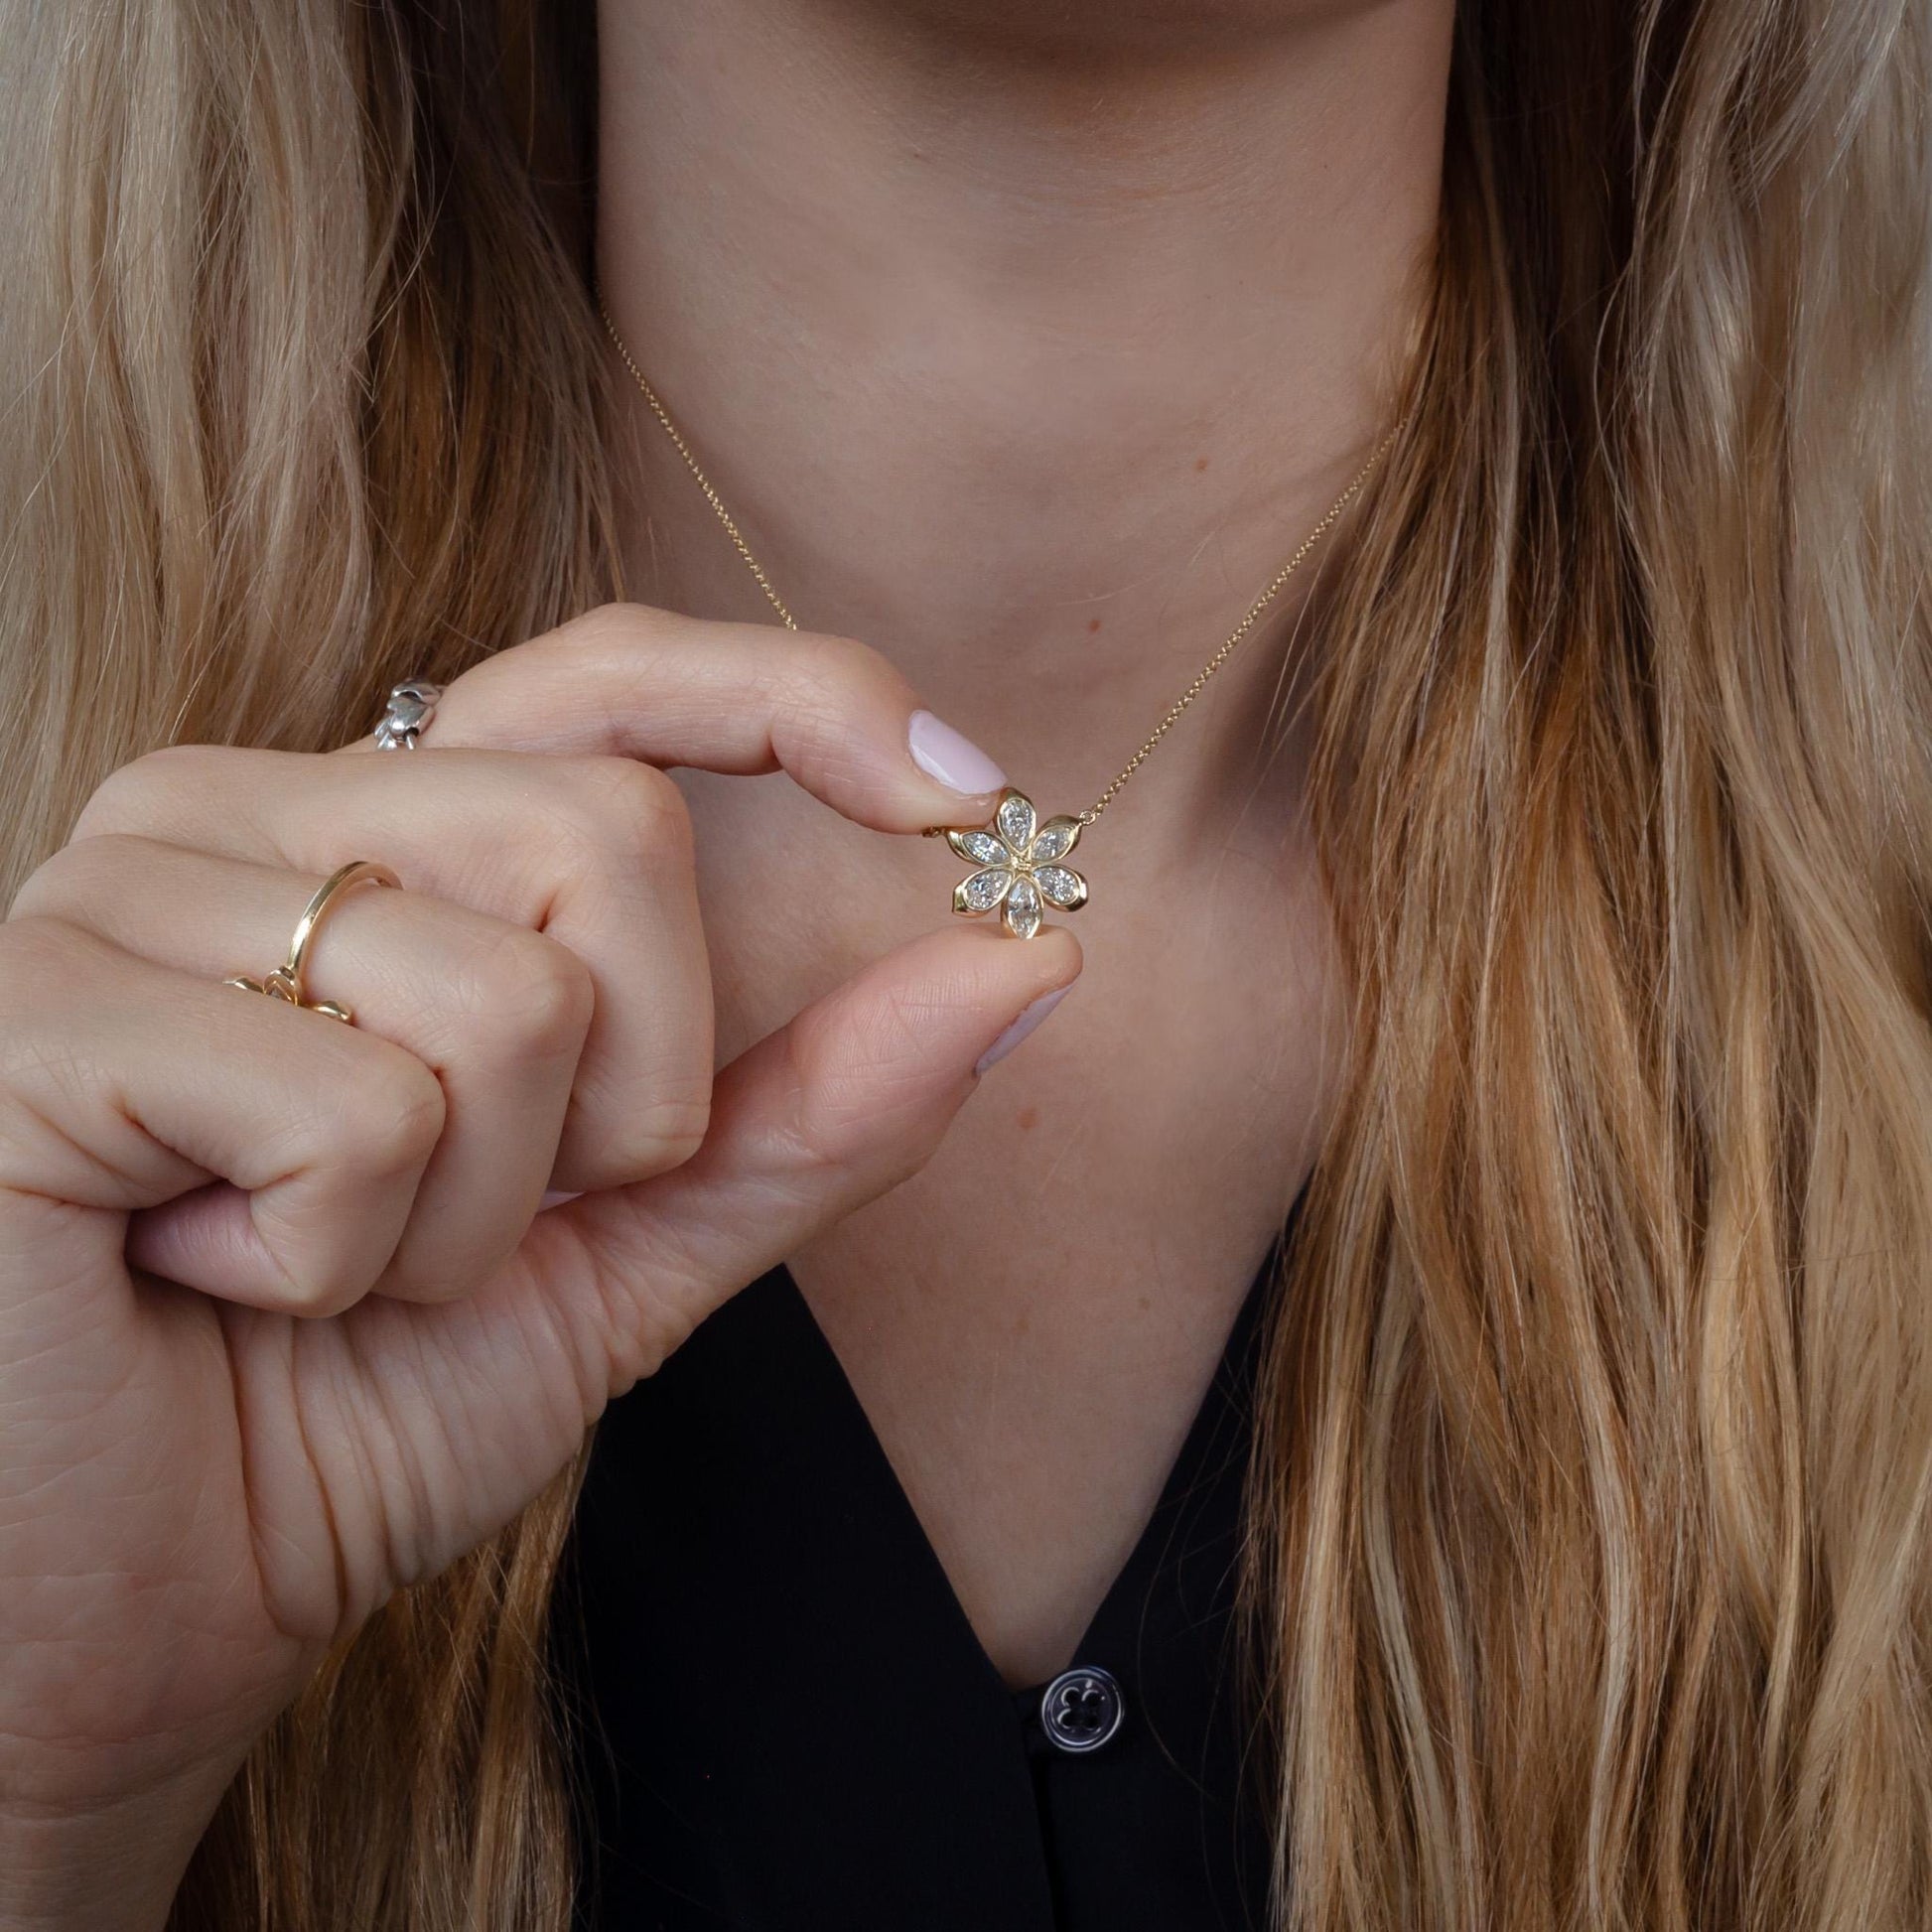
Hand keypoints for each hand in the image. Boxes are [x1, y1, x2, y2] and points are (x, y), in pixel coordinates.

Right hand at [0, 603, 1079, 1927]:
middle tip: (464, 1223)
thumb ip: (818, 1102)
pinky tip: (199, 1278)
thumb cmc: (350, 1407)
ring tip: (311, 1267)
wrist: (124, 1613)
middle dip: (628, 1102)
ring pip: (505, 996)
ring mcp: (126, 887)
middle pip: (612, 836)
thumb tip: (1032, 961)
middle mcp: (245, 808)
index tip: (962, 790)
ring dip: (469, 1216)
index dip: (800, 704)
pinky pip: (354, 1110)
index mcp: (378, 833)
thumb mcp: (633, 1245)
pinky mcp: (39, 1009)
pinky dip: (331, 1263)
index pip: (612, 681)